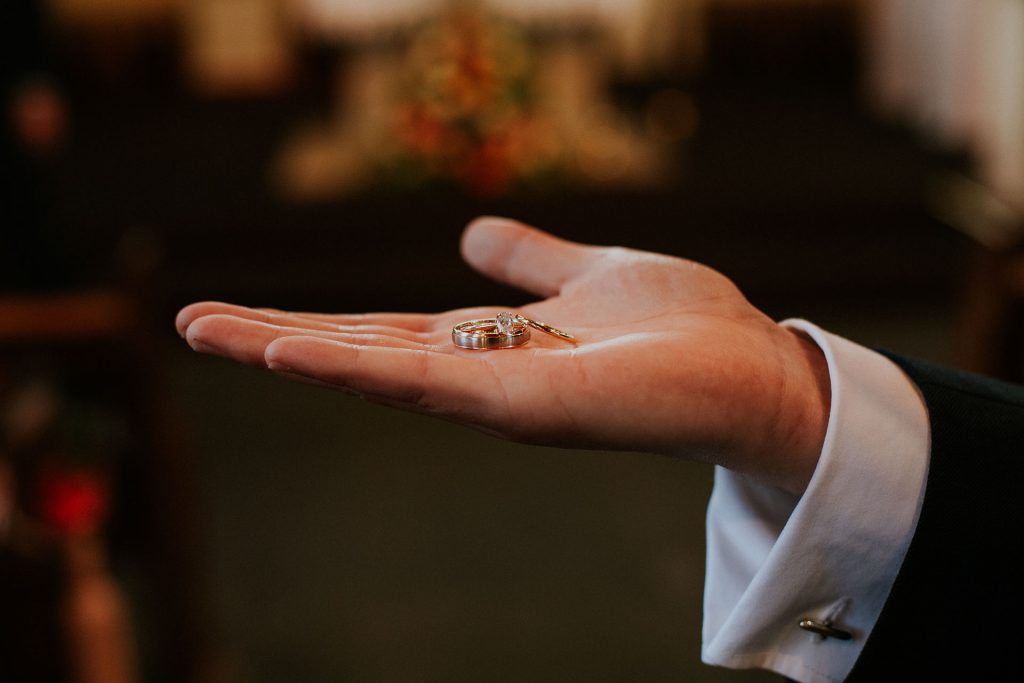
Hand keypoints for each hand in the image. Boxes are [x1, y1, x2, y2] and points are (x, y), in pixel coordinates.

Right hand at [177, 217, 829, 494]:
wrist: (751, 368)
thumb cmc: (681, 327)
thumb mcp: (588, 272)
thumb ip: (529, 260)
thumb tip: (470, 236)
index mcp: (489, 345)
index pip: (383, 332)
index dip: (315, 321)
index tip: (248, 314)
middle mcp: (479, 375)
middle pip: (359, 353)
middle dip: (274, 337)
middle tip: (189, 322)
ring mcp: (493, 396)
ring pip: (371, 370)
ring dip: (287, 350)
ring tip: (209, 331)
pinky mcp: (519, 406)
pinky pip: (423, 385)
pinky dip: (355, 370)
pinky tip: (290, 352)